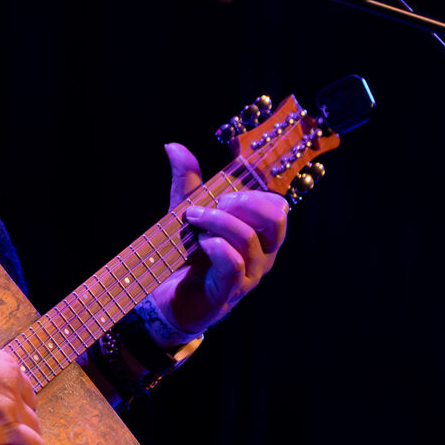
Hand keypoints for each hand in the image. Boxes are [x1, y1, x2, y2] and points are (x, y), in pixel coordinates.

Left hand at [149, 142, 288, 338]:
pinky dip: (215, 246)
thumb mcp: (186, 212)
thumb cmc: (186, 255)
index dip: (255, 186)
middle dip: (243, 200)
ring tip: (192, 219)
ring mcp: (248, 274)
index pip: (277, 203)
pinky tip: (200, 243)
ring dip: (217, 221)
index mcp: (259, 232)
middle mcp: (262, 253)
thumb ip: (186, 181)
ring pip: (248, 238)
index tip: (225, 179)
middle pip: (276, 217)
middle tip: (215, 201)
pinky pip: (233, 264)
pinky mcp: (229, 292)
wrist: (167, 299)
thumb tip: (173, 145)